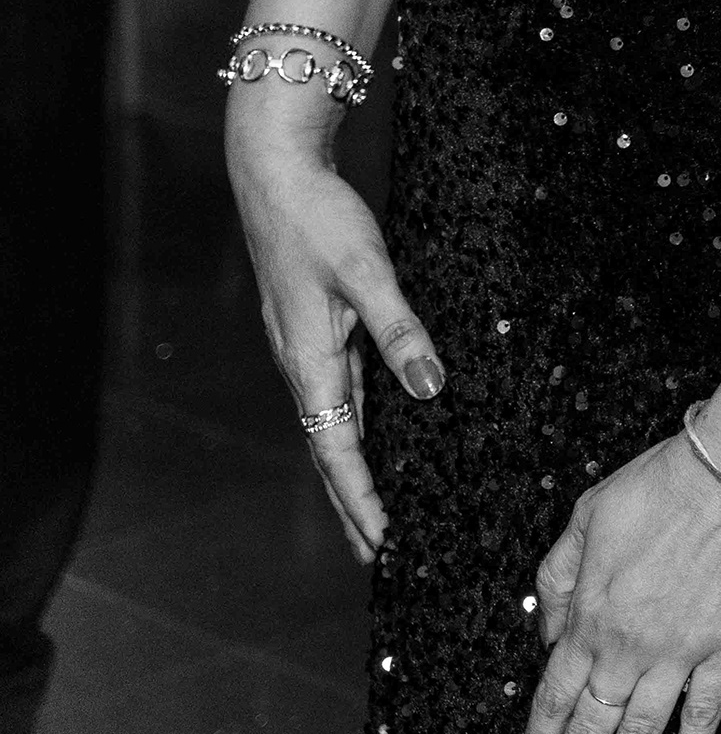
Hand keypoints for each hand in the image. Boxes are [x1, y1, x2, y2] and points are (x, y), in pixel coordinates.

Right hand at [226, 115, 442, 562]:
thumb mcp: (367, 270)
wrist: (276, 175)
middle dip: (355, 506)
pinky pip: (343, 394)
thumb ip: (399, 328)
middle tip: (383, 557)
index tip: (386, 545)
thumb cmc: (319, 219)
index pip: (337, 450)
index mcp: (310, 362)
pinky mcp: (319, 330)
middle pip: (331, 452)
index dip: (362, 501)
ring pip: (336, 425)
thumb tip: (431, 388)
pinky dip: (361, 428)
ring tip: (382, 514)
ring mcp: (309, 349)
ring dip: (357, 472)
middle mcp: (305, 366)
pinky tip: (381, 436)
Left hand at [524, 425, 720, 733]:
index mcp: (591, 615)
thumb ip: (557, 576)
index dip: (540, 732)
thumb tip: (547, 628)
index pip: (555, 694)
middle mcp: (630, 646)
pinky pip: (705, 709)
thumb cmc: (667, 482)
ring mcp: (680, 652)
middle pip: (594, 723)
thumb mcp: (587, 515)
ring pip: (643, 728)